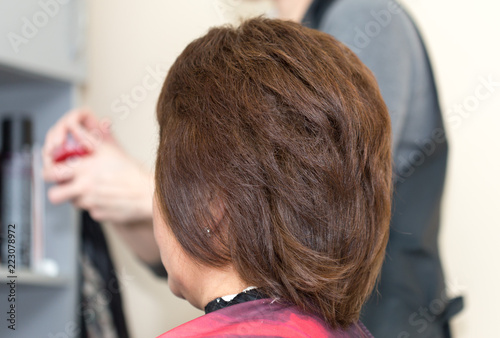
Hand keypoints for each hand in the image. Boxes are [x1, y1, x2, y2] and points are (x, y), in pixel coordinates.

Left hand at [42, 109, 153, 224]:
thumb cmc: (130, 172)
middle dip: (57, 191)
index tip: (53, 172)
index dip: (49, 172)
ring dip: (80, 197)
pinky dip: (95, 205)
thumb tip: (74, 132)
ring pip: (73, 202)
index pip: (50, 172)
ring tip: (96, 188)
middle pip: (54, 195)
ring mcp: (90, 203)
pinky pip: (89, 210)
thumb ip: (89, 141)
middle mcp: (84, 187)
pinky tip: (107, 197)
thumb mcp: (109, 150)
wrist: (147, 193)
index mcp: (84, 169)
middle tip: (65, 186)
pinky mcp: (98, 214)